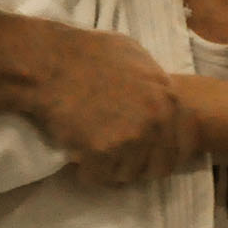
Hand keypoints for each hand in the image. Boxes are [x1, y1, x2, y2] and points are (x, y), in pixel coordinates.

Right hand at [33, 25, 198, 185]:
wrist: (49, 64)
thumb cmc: (87, 53)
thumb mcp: (135, 56)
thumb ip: (153, 82)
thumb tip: (157, 98)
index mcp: (168, 98)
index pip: (177, 146)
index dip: (156, 153)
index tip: (139, 153)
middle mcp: (155, 119)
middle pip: (155, 166)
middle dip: (135, 164)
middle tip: (113, 156)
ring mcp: (131, 136)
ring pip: (127, 173)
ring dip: (110, 168)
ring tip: (92, 152)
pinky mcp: (103, 150)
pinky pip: (99, 175)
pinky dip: (86, 170)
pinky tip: (77, 152)